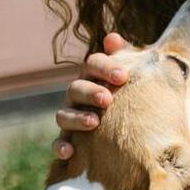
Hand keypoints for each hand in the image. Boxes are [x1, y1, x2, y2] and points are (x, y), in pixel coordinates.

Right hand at [53, 32, 130, 159]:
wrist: (129, 132)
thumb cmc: (131, 99)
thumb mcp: (132, 80)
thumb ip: (125, 57)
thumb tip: (112, 38)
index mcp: (93, 77)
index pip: (92, 64)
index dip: (105, 68)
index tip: (123, 76)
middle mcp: (78, 96)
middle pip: (76, 88)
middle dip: (90, 92)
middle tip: (107, 99)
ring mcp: (70, 118)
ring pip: (63, 115)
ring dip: (77, 118)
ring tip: (94, 122)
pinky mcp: (67, 141)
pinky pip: (57, 144)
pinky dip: (60, 147)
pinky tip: (70, 152)